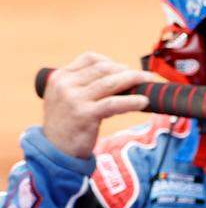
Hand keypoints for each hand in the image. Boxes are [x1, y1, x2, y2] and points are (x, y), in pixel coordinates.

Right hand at [41, 52, 156, 158]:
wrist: (55, 149)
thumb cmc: (68, 124)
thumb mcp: (67, 98)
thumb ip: (85, 85)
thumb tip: (121, 77)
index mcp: (60, 77)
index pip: (89, 58)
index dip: (111, 61)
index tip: (125, 69)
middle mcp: (65, 85)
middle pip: (103, 69)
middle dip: (127, 70)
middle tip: (145, 76)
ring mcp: (74, 99)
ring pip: (110, 83)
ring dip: (134, 80)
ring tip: (148, 83)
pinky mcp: (85, 114)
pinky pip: (114, 103)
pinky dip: (132, 101)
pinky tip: (144, 101)